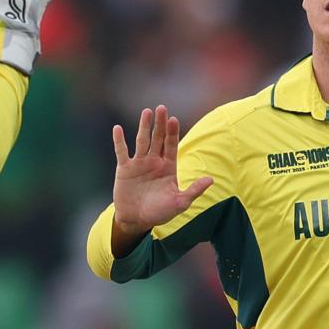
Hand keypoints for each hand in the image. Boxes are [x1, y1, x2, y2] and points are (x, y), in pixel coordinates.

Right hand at [111, 105, 212, 244]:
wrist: (136, 220)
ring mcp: (139, 164)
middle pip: (158, 138)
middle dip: (160, 124)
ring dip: (144, 126)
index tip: (174, 120)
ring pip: (142, 141)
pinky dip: (119, 140)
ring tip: (146, 112)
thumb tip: (211, 179)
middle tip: (162, 108)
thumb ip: (194, 190)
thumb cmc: (160, 213)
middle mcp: (154, 162)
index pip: (171, 145)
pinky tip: (117, 128)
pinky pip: (121, 152)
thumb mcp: (180, 203)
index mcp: (168, 167)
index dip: (172, 132)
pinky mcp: (124, 169)